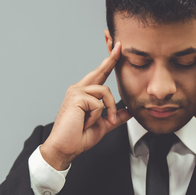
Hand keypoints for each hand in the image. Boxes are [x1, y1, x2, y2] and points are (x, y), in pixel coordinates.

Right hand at [40, 42, 131, 169]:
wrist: (65, 149)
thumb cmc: (79, 137)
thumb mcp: (103, 125)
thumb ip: (116, 116)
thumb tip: (129, 112)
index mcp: (84, 93)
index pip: (99, 75)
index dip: (109, 62)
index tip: (117, 48)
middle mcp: (79, 89)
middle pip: (100, 72)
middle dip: (111, 59)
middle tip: (119, 45)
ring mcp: (76, 92)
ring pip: (105, 92)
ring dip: (109, 110)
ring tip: (101, 122)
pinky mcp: (76, 98)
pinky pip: (98, 103)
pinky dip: (97, 116)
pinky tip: (86, 123)